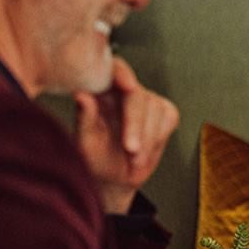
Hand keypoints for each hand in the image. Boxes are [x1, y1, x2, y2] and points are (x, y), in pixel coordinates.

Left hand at [75, 57, 178, 212]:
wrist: (115, 178)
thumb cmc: (96, 158)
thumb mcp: (85, 143)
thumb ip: (84, 118)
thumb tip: (81, 95)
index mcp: (101, 91)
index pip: (113, 70)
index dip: (122, 74)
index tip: (128, 86)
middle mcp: (124, 91)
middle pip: (137, 96)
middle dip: (136, 125)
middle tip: (130, 149)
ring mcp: (147, 100)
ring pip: (155, 109)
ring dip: (147, 139)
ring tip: (133, 160)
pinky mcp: (165, 112)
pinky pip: (167, 119)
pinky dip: (157, 140)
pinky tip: (144, 153)